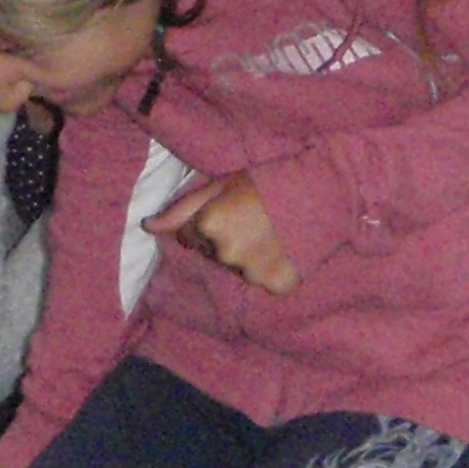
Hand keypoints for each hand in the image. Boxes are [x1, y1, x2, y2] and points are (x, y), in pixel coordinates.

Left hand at [147, 172, 296, 296]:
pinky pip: (265, 283)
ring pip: (238, 271)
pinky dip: (272, 270)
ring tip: (269, 234)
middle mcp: (226, 255)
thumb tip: (148, 226)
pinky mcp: (277, 285)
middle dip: (224, 242)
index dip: (204, 224)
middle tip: (250, 220)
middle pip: (212, 256)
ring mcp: (252, 274)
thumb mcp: (218, 185)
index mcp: (207, 228)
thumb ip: (180, 209)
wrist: (320, 190)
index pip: (188, 238)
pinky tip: (284, 250)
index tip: (226, 213)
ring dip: (247, 258)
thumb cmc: (264, 181)